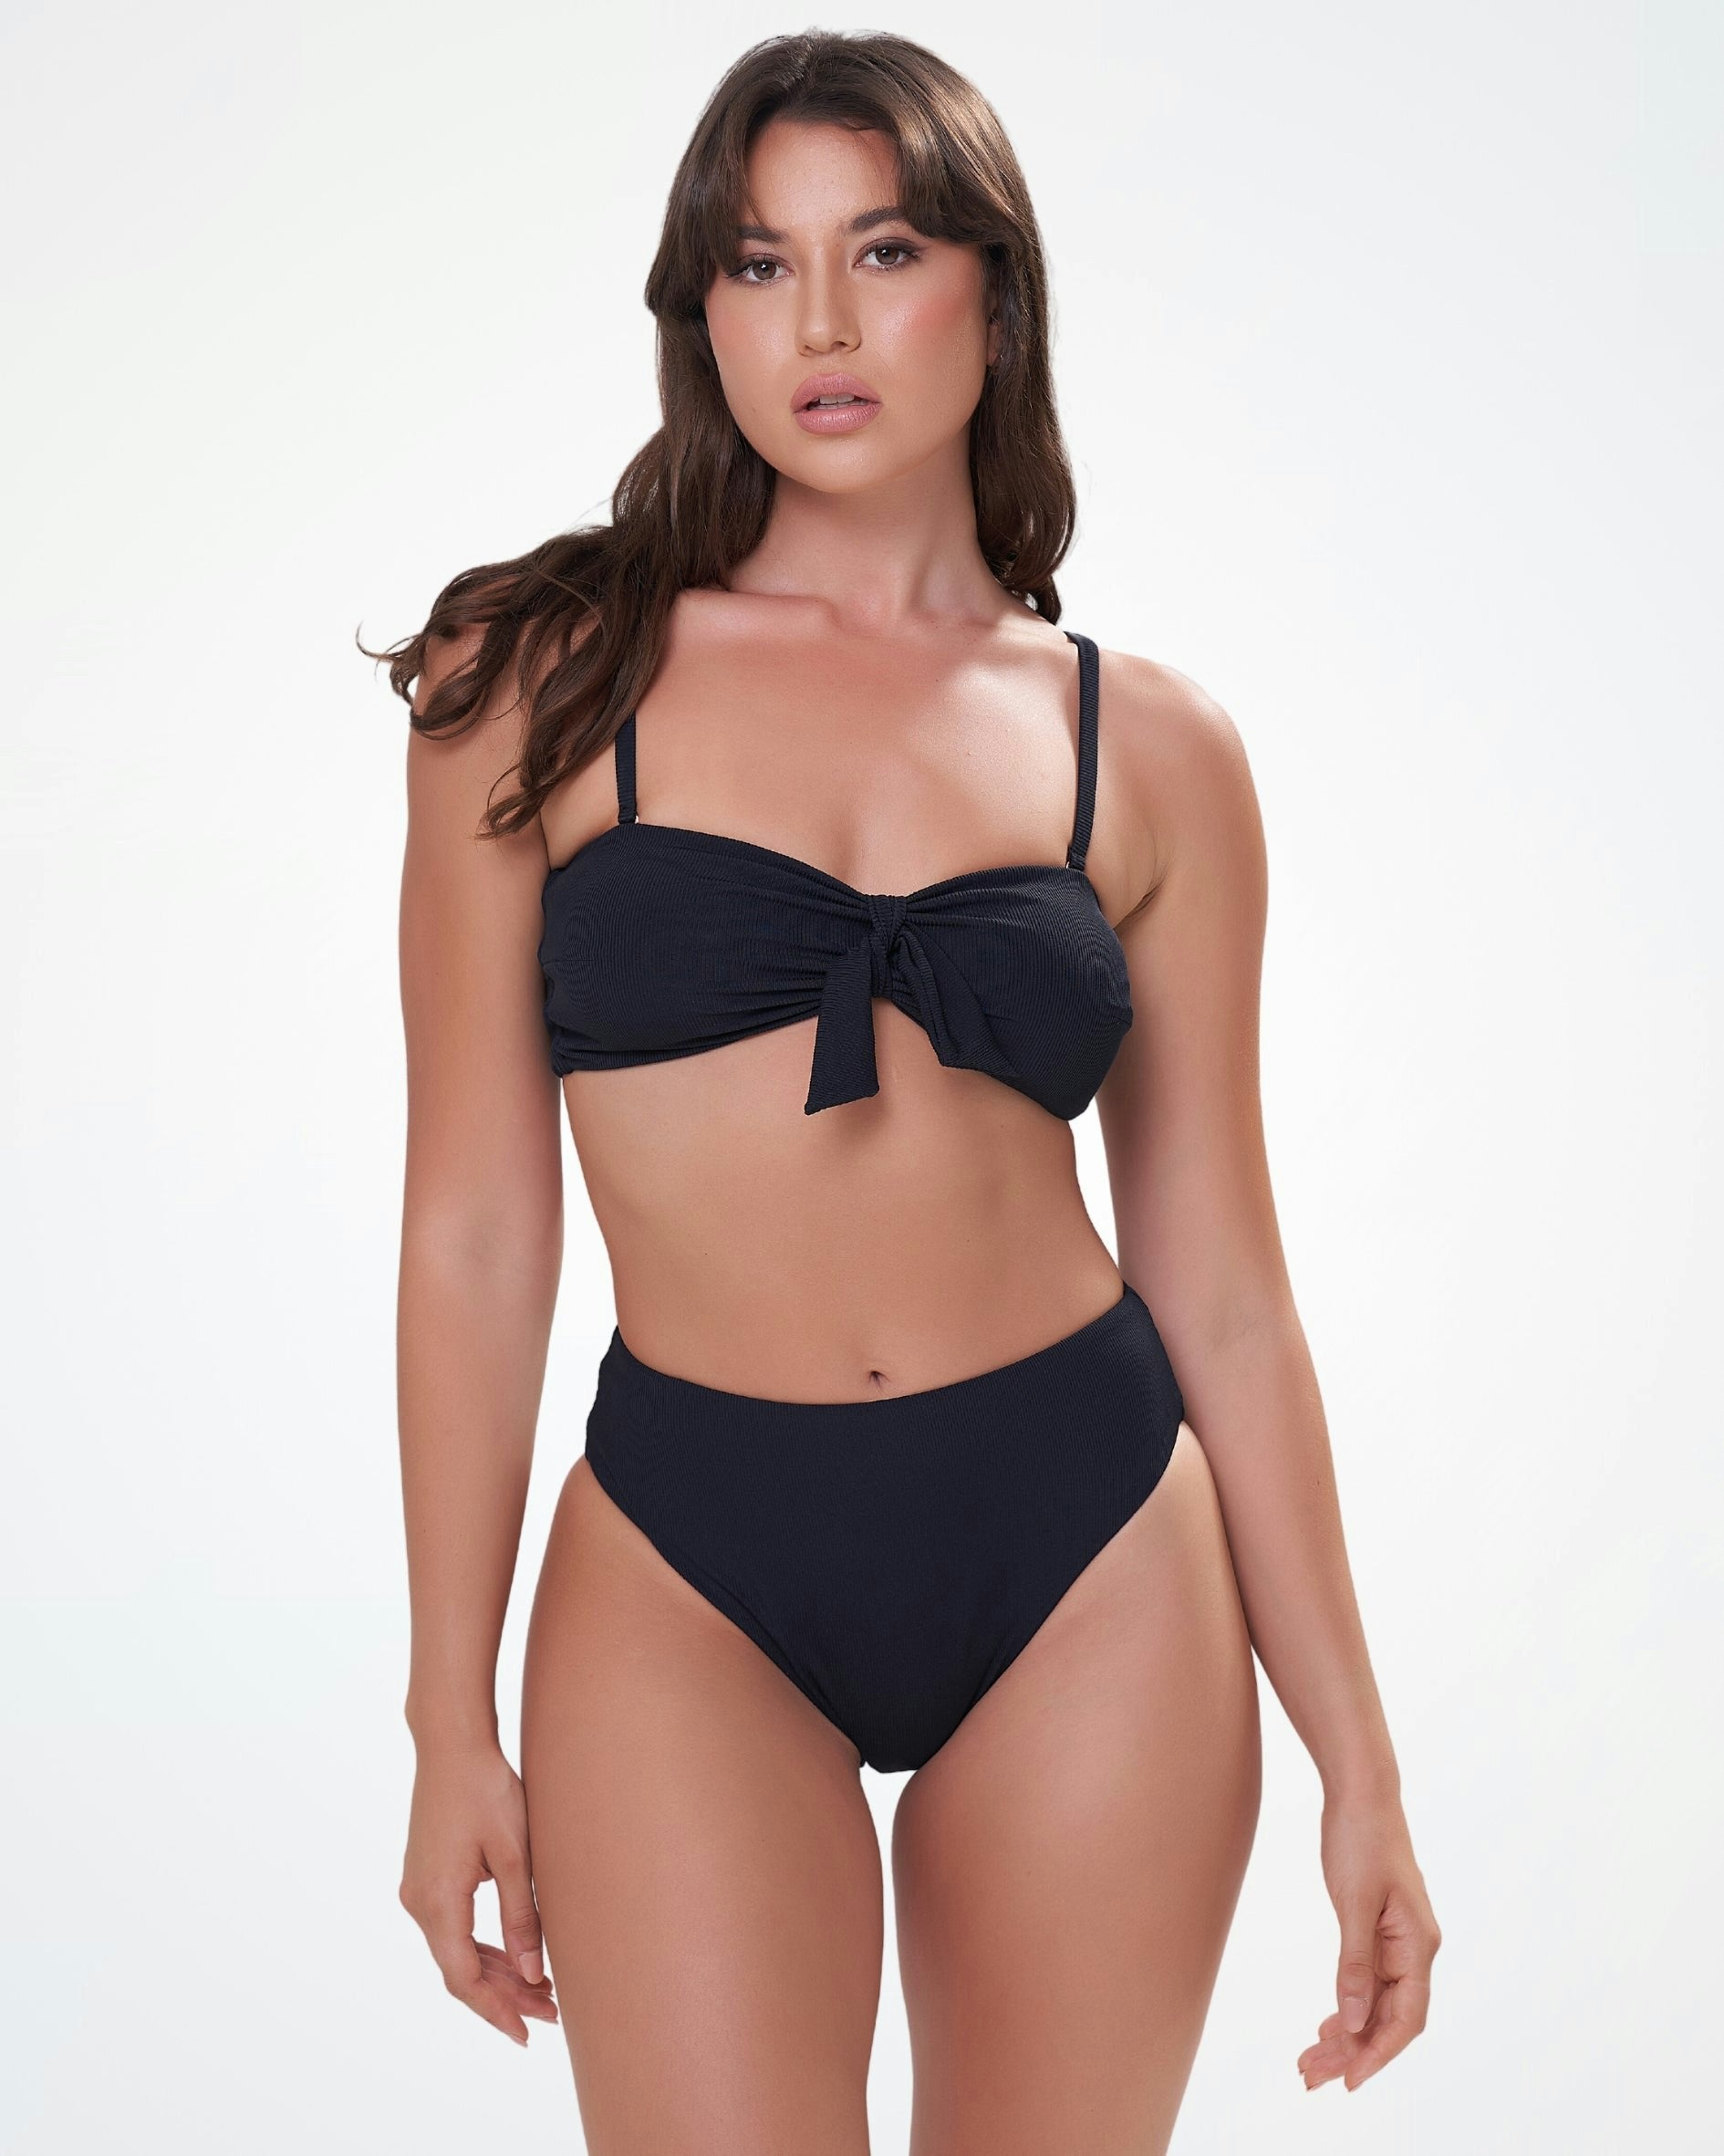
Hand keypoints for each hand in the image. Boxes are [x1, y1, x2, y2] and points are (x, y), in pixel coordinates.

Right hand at [399, 1735, 559, 2047]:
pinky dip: (483, 1945)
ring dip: (496, 1971)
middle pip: (460, 1969)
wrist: (451, 1742)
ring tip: (542, 1989)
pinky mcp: (427, 1875)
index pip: (463, 1979)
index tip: (527, 2033)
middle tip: (551, 2011)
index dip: (495, 2011)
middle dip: (505, 1995)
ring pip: (457, 1949)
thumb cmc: (487, 1790)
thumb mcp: (514, 1854)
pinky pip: (454, 1927)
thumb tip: (532, 1973)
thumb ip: (521, 1916)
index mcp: (438, 1902)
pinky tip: (515, 1954)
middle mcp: (419, 1902)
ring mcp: (419, 1889)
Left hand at [1299, 1791, 1439, 2091]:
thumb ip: (1354, 1964)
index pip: (1406, 2018)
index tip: (1349, 2082)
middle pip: (1388, 2017)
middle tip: (1310, 2078)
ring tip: (1309, 2062)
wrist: (1361, 1792)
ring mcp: (1397, 1940)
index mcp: (1418, 1945)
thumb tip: (1353, 2021)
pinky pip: (1367, 1981)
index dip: (1379, 2054)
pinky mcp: (1378, 1929)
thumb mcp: (1353, 1902)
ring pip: (1375, 2002)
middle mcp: (1414, 1949)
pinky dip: (1347, 2005)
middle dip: (1352, 2052)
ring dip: (1346, 2034)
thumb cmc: (1361, 1839)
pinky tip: (1328, 2025)